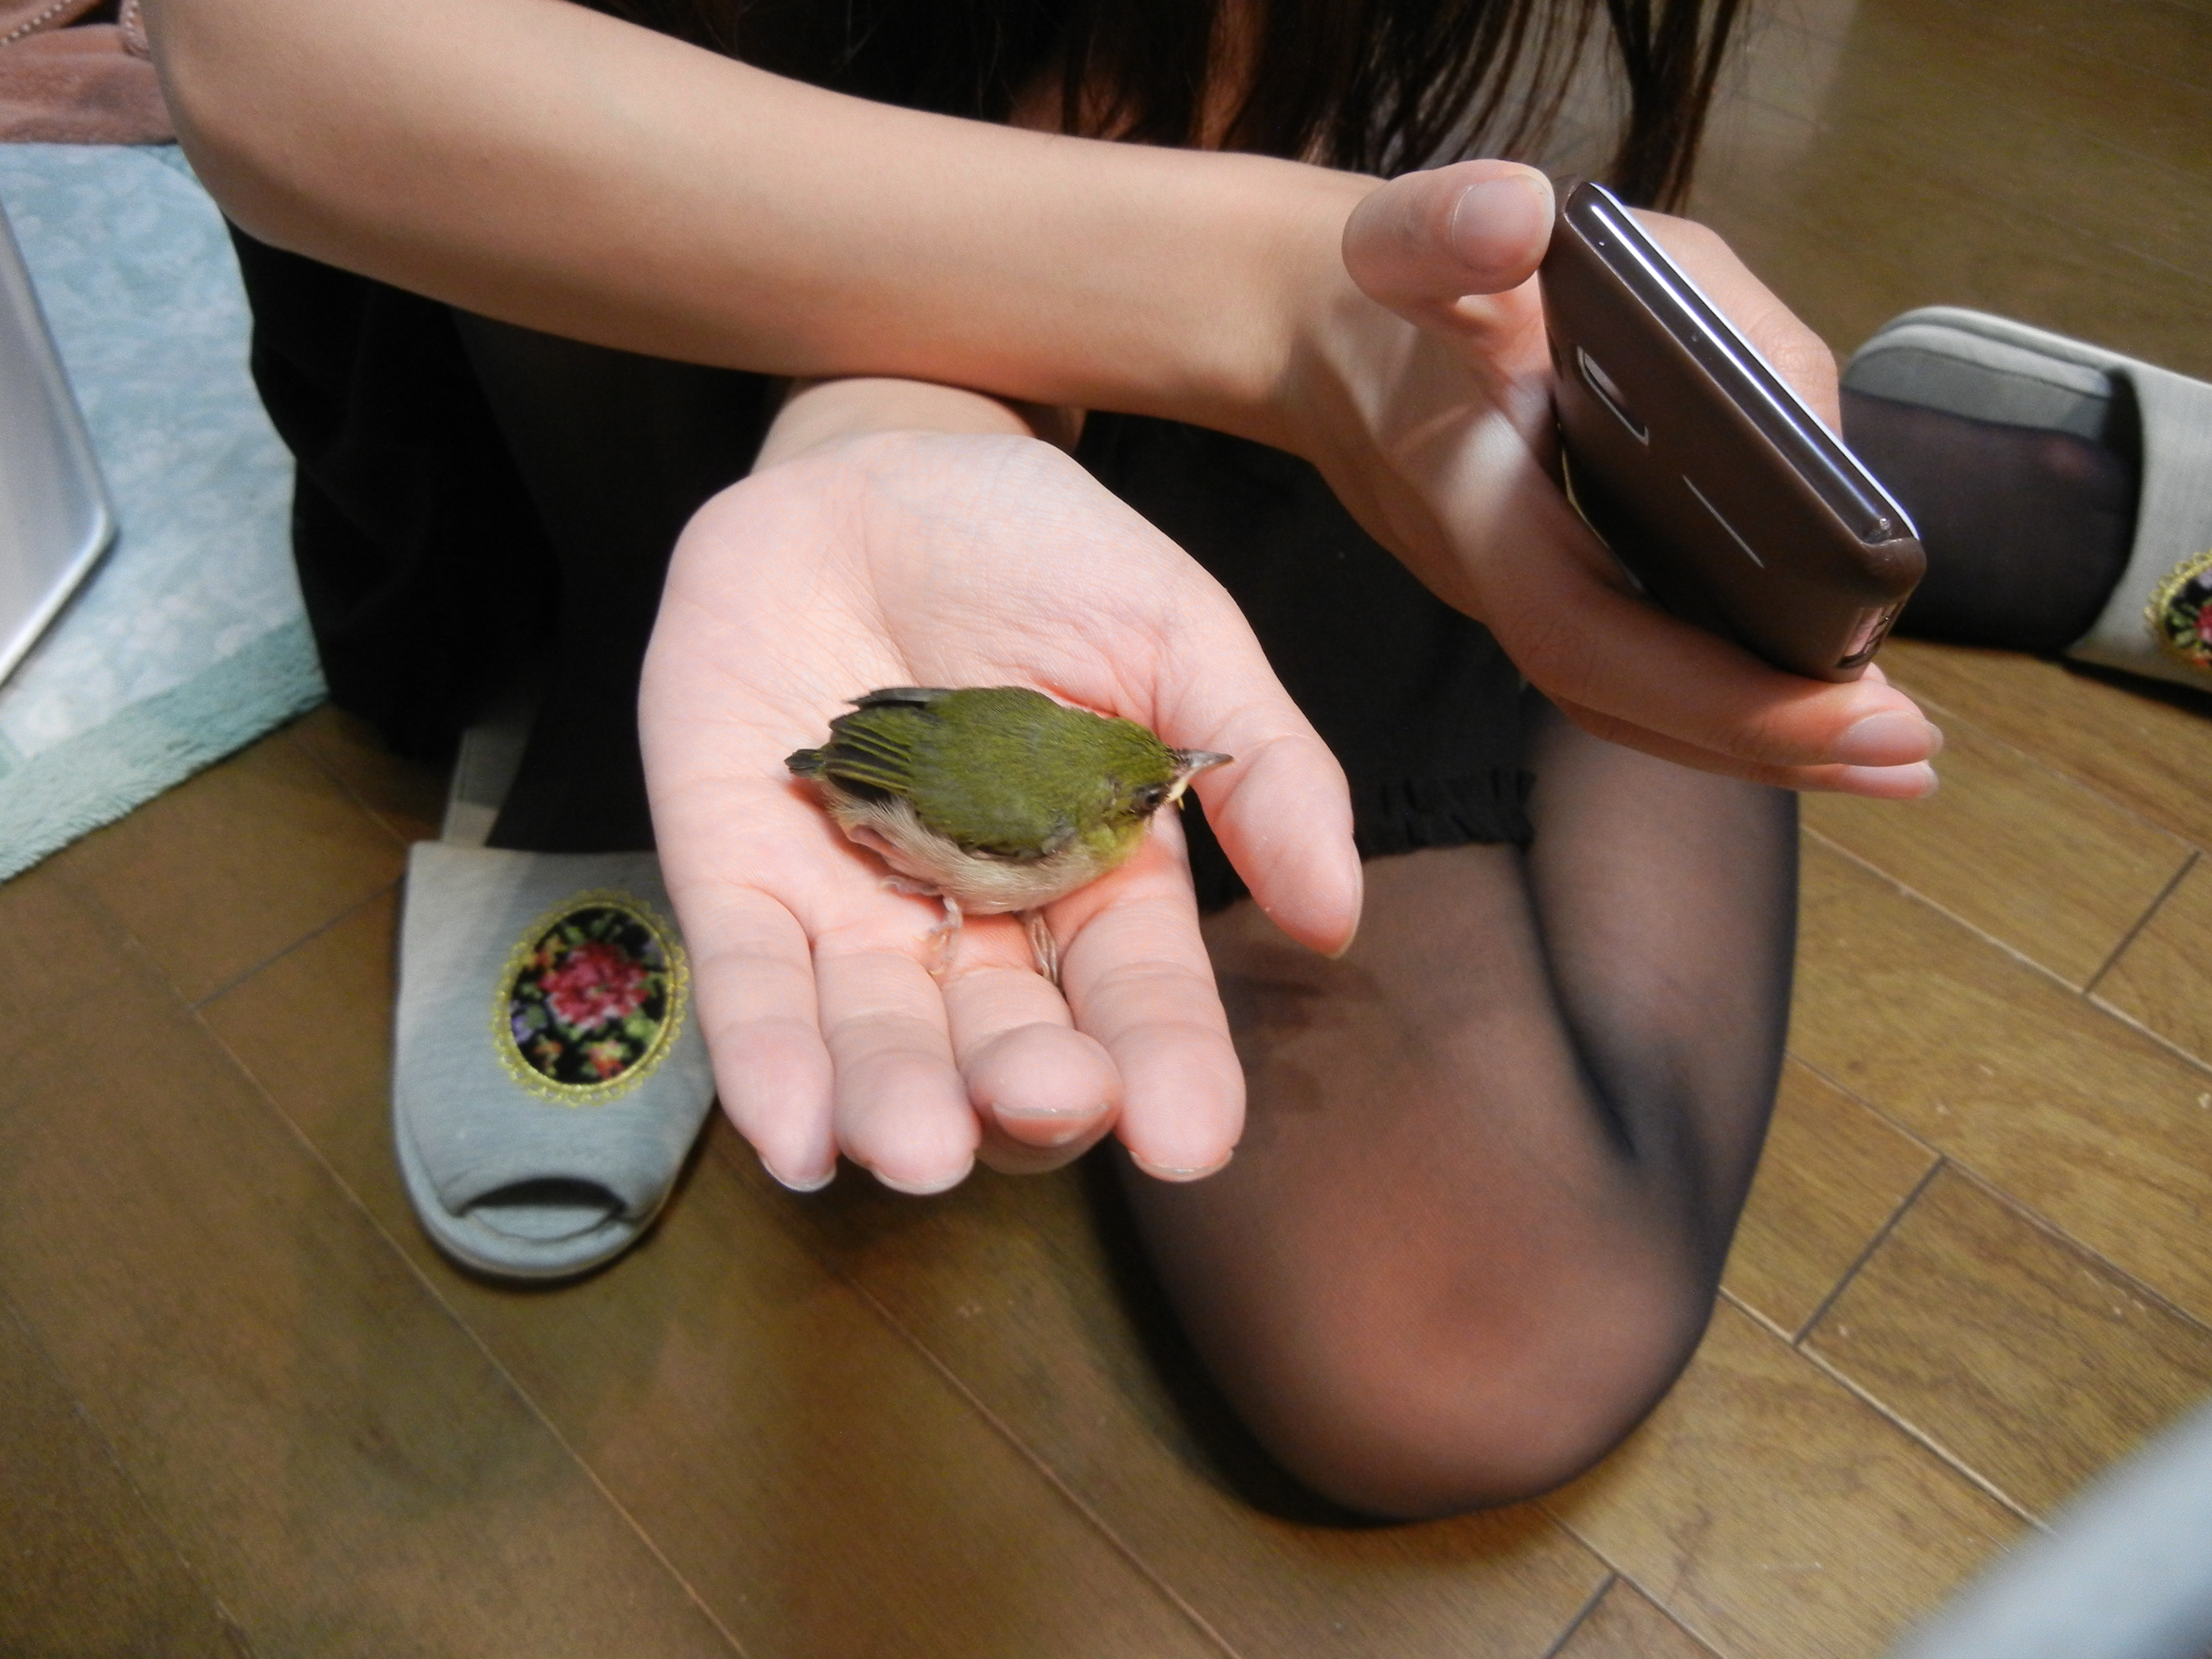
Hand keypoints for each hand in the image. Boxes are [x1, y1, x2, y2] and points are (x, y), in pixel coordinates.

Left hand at [640, 413, 1358, 1192]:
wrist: (871, 468)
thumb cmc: (1036, 548)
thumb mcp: (1174, 631)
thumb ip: (1259, 766)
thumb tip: (1334, 916)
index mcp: (1099, 880)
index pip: (1139, 999)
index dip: (1167, 1068)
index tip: (1190, 1136)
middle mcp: (979, 923)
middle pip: (1006, 1042)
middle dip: (1027, 1089)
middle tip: (1048, 1101)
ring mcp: (854, 906)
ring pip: (875, 1038)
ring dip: (893, 1102)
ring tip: (916, 1149)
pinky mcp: (738, 873)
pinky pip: (749, 983)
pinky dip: (767, 1059)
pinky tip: (790, 1139)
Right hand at [1291, 161, 1940, 797]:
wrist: (1324, 341)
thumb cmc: (1399, 297)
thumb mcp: (1417, 237)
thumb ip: (1449, 224)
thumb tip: (1518, 218)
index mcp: (1479, 512)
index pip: (1597, 634)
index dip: (1722, 690)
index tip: (1865, 707)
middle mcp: (1500, 581)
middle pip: (1629, 702)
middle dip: (1772, 738)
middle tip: (1913, 756)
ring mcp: (1523, 598)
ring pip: (1633, 703)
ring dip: (1758, 737)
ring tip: (1890, 753)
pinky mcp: (1554, 589)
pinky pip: (1635, 670)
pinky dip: (1722, 697)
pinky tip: (1815, 699)